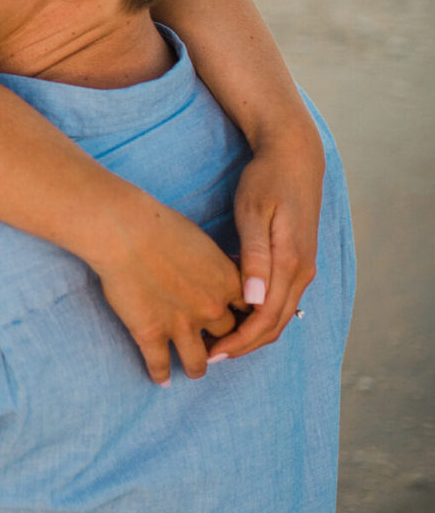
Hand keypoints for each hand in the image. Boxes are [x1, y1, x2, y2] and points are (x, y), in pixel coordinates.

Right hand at [94, 194, 242, 385]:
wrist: (126, 233)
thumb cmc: (161, 226)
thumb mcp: (202, 241)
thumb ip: (214, 264)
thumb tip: (214, 272)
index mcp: (227, 283)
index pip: (250, 311)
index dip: (243, 317)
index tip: (236, 319)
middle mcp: (211, 310)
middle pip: (228, 337)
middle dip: (222, 342)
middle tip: (214, 345)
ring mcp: (181, 326)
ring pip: (199, 362)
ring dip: (198, 368)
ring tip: (193, 370)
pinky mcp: (151, 335)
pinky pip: (159, 364)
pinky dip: (160, 375)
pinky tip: (160, 380)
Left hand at [208, 117, 323, 361]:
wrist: (295, 156)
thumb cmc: (267, 181)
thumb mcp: (255, 214)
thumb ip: (254, 257)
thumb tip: (252, 300)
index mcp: (290, 264)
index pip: (265, 320)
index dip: (239, 342)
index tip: (210, 353)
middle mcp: (301, 272)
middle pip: (275, 325)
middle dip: (243, 345)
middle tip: (208, 356)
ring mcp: (303, 267)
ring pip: (280, 315)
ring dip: (252, 333)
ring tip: (218, 341)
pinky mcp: (298, 261)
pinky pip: (281, 300)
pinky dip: (259, 316)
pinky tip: (234, 315)